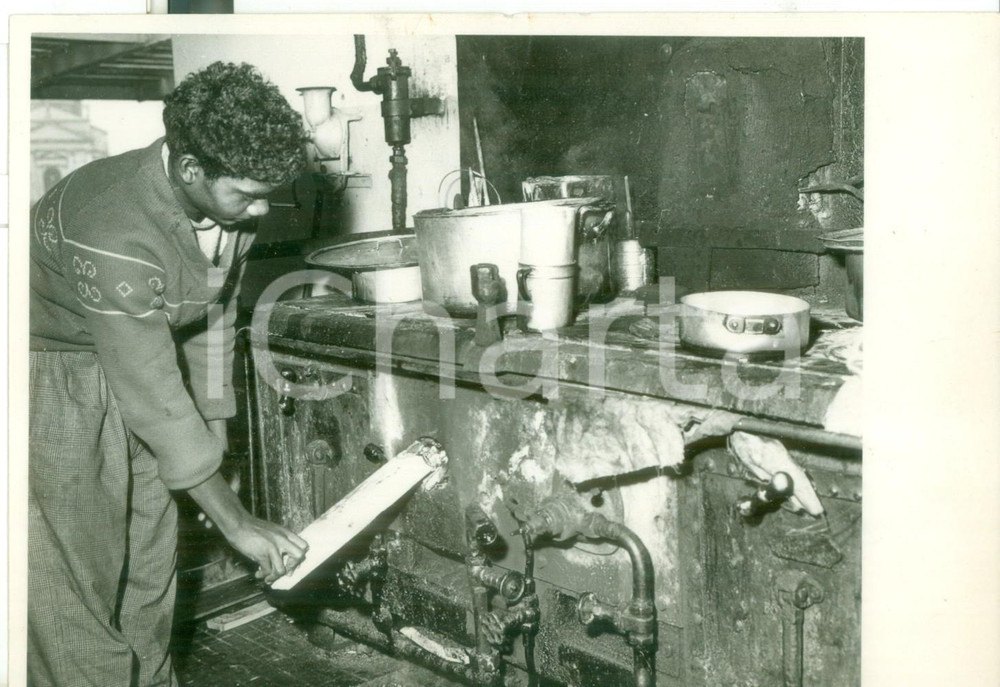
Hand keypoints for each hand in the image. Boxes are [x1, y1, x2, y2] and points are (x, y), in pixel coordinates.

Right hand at [186, 471, 307, 583]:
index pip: (304, 546)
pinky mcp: (261, 554)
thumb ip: (280, 540)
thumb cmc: (253, 528)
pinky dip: (262, 575)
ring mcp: (272, 547)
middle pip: (299, 556)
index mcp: (286, 533)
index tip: (290, 563)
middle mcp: (282, 539)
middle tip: (284, 570)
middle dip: (292, 566)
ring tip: (268, 577)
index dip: (299, 557)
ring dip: (274, 576)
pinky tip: (258, 574)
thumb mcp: (272, 530)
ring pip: (281, 569)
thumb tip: (283, 557)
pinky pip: (266, 571)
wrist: (238, 524)